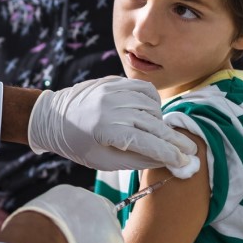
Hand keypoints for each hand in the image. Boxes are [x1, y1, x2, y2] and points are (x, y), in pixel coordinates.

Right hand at [1, 185, 124, 242]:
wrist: (40, 238)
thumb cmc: (27, 232)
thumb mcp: (30, 218)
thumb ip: (39, 221)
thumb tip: (24, 231)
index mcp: (67, 194)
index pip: (80, 208)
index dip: (78, 224)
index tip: (70, 238)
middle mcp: (89, 199)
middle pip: (98, 218)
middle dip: (91, 234)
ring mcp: (105, 217)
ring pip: (106, 236)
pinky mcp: (114, 238)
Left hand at [27, 76, 196, 170]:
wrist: (52, 117)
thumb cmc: (77, 144)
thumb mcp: (103, 161)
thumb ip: (135, 160)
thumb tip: (165, 161)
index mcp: (106, 130)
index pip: (147, 143)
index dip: (168, 153)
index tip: (184, 161)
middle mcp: (110, 107)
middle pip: (153, 125)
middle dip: (174, 140)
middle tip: (190, 149)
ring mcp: (111, 91)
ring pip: (151, 105)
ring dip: (162, 121)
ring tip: (165, 135)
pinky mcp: (111, 81)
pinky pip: (142, 89)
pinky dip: (152, 101)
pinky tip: (153, 114)